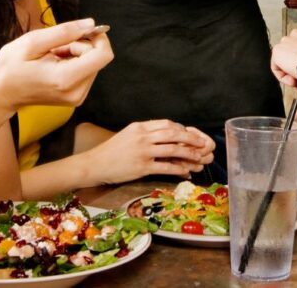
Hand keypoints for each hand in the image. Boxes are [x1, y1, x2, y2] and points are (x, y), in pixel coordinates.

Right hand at [0, 19, 113, 114]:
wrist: (0, 93)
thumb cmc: (11, 67)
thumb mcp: (33, 42)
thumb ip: (65, 32)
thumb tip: (91, 24)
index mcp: (66, 78)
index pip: (103, 55)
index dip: (97, 38)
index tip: (80, 31)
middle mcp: (76, 91)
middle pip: (97, 57)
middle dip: (80, 45)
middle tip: (54, 47)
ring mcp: (77, 97)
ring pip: (93, 63)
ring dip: (76, 54)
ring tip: (52, 56)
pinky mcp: (76, 97)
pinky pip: (86, 71)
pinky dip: (74, 62)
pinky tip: (54, 64)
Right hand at [75, 120, 214, 185]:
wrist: (94, 164)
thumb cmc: (111, 151)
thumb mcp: (128, 135)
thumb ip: (145, 134)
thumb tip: (164, 135)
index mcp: (140, 127)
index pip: (166, 124)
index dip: (181, 129)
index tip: (190, 134)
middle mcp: (142, 137)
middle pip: (172, 133)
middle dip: (190, 138)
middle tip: (202, 144)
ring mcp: (142, 151)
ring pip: (172, 149)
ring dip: (188, 153)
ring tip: (199, 158)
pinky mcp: (141, 167)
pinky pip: (165, 167)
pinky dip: (178, 169)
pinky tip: (186, 172)